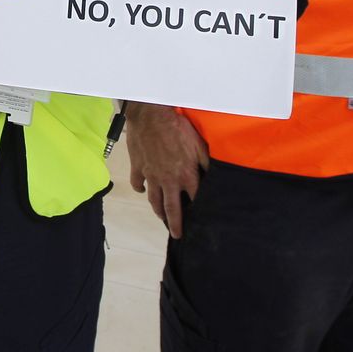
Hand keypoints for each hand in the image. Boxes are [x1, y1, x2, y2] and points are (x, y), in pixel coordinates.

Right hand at [125, 102, 209, 238]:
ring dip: (158, 210)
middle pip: (172, 208)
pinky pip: (138, 183)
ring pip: (154, 199)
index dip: (199, 212)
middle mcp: (168, 180)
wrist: (150, 116)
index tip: (200, 222)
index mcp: (185, 175)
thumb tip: (214, 177)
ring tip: (161, 218)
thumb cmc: (177, 128)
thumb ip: (207, 163)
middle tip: (177, 235)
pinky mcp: (138, 167)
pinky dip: (140, 189)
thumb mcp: (199, 144)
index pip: (194, 200)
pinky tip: (143, 191)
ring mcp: (151, 175)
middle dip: (175, 224)